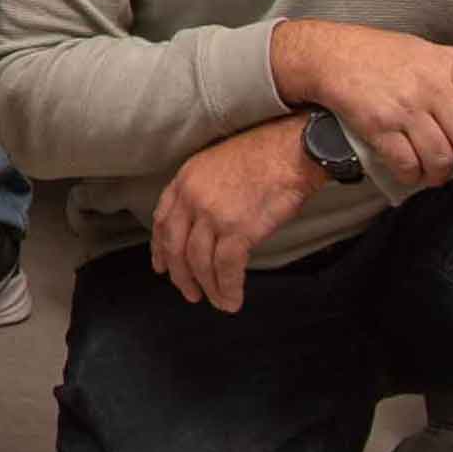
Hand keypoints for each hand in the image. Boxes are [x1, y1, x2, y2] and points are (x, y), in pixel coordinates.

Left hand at [150, 116, 320, 313]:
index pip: (161, 220)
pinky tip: (232, 299)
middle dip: (180, 275)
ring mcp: (213, 215)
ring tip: (217, 301)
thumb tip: (205, 223)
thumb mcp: (217, 163)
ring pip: (199, 262)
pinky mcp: (238, 230)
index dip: (160, 248)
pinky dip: (228, 288)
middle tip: (189, 292)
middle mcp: (192, 198)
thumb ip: (203, 191)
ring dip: (208, 287)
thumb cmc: (265, 154)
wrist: (292, 150)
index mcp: (185, 179)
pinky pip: (226, 268)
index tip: (161, 265)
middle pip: (176, 246)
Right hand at [275, 19, 452, 190]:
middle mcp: (430, 88)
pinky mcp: (378, 127)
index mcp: (447, 68)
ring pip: (442, 159)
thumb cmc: (382, 53)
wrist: (329, 54)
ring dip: (443, 175)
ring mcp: (404, 109)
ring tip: (437, 174)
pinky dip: (413, 177)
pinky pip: (407, 165)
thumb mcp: (427, 49)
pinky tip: (410, 172)